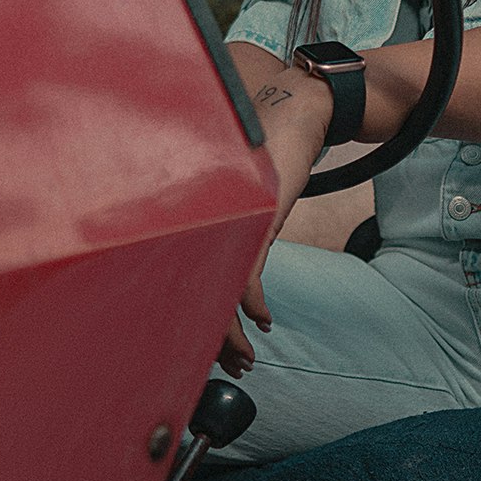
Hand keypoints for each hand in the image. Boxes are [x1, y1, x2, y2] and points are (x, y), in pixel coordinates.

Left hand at [220, 46, 333, 372]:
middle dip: (211, 339)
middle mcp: (207, 221)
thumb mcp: (248, 200)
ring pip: (219, 290)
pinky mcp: (254, 216)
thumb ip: (238, 235)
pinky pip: (245, 271)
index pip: (184, 281)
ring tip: (244, 359)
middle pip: (196, 293)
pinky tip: (263, 318)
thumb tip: (236, 279)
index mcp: (198, 221)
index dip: (194, 321)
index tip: (206, 350)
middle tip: (224, 368)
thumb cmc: (267, 151)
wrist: (297, 112)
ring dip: (231, 332)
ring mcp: (230, 219)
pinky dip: (252, 301)